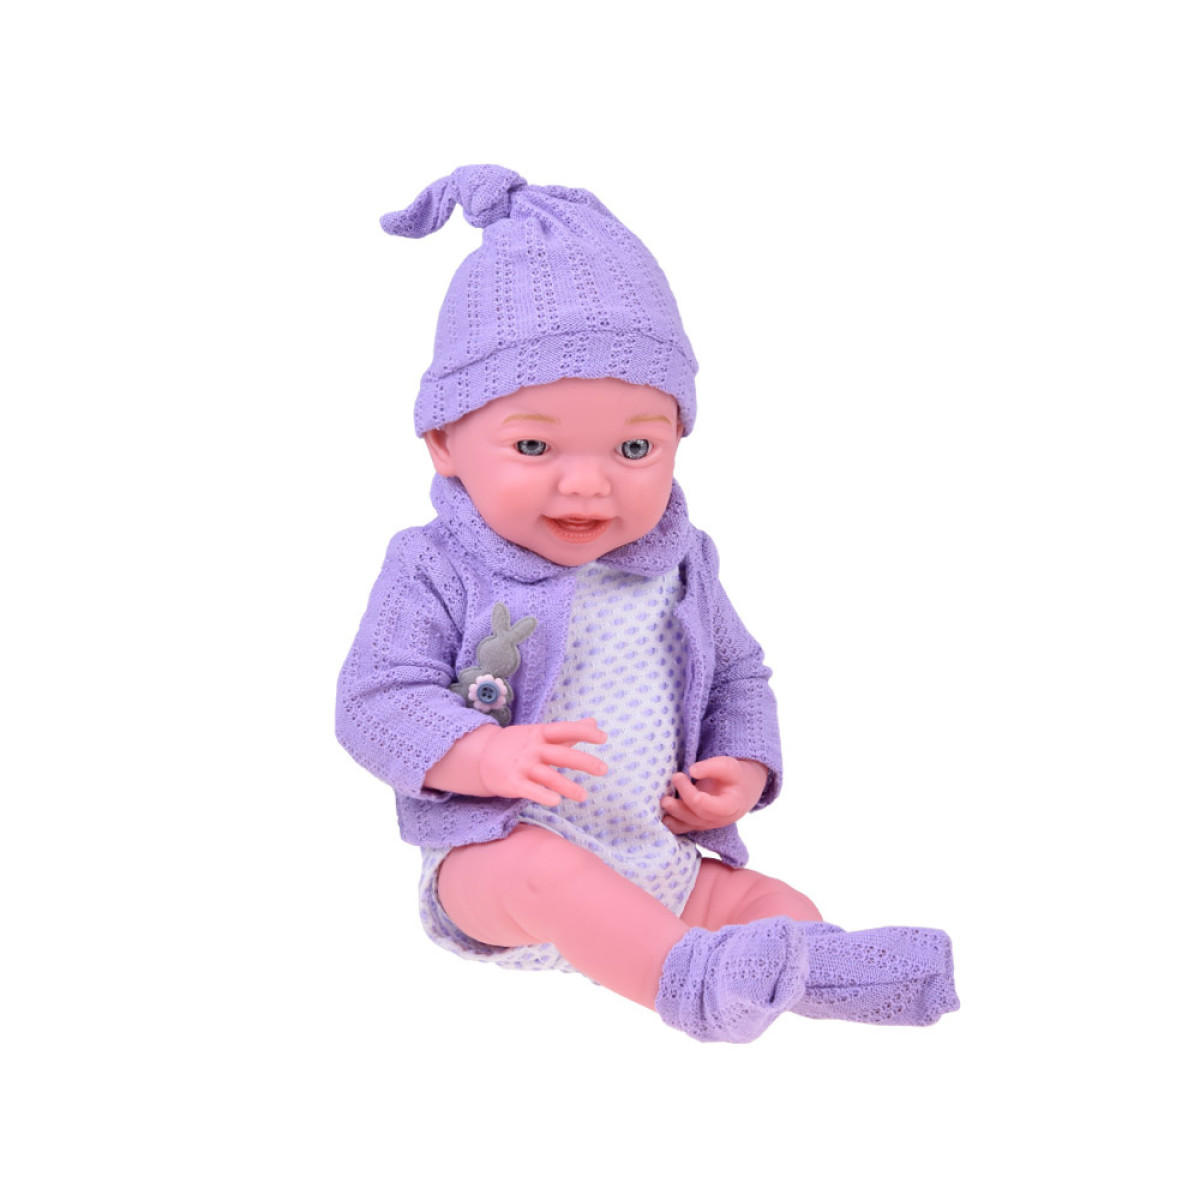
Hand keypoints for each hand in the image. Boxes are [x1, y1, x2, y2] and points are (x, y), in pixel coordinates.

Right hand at [474, 718, 607, 805]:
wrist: (481, 756)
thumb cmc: (520, 744)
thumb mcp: (542, 733)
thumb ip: (569, 731)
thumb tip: (594, 722)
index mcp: (540, 733)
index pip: (564, 730)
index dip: (584, 733)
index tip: (603, 738)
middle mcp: (532, 749)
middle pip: (561, 754)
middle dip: (583, 761)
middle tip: (604, 769)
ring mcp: (522, 766)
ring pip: (548, 776)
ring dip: (567, 786)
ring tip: (584, 796)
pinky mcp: (512, 783)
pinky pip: (529, 790)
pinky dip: (542, 795)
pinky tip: (556, 801)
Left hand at [660, 757, 768, 833]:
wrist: (742, 790)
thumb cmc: (735, 777)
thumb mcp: (729, 766)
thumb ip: (711, 767)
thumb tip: (692, 771)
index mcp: (730, 806)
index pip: (707, 806)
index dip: (689, 794)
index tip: (679, 775)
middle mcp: (720, 820)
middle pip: (696, 816)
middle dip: (679, 804)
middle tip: (667, 789)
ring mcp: (709, 824)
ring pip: (689, 825)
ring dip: (674, 815)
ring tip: (663, 802)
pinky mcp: (700, 824)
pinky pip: (685, 828)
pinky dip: (673, 824)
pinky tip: (664, 817)